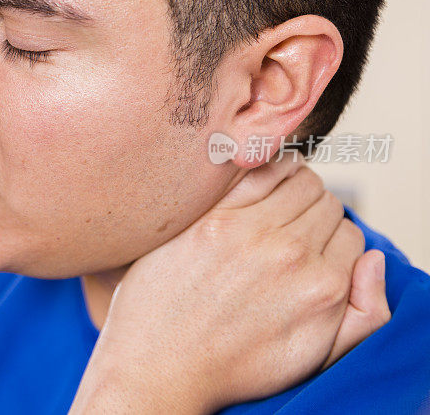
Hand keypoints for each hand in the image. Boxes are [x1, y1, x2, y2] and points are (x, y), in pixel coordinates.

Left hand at [71, 154, 389, 413]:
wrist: (161, 367)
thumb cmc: (235, 364)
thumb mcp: (316, 356)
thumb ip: (366, 312)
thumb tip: (374, 258)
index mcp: (323, 288)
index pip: (351, 234)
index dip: (333, 240)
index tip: (313, 247)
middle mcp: (290, 255)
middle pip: (327, 203)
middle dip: (316, 213)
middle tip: (292, 227)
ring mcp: (246, 232)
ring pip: (298, 179)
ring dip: (295, 186)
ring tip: (277, 204)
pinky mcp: (209, 218)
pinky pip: (255, 170)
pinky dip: (264, 168)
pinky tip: (254, 181)